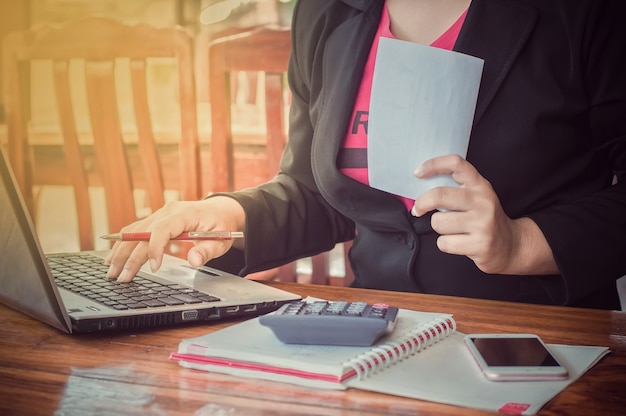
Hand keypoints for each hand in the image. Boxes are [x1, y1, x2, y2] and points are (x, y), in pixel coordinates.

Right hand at [105, 196, 244, 281]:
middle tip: (121, 278)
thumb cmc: (222, 225)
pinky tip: (114, 256)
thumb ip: (207, 250)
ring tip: (111, 270)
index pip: (162, 229)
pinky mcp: (156, 220)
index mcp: (183, 213)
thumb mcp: (222, 239)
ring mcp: (160, 214)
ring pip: (133, 232)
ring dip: (121, 251)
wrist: (222, 211)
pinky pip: (135, 230)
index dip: (154, 248)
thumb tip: (193, 261)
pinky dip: (124, 244)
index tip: (153, 267)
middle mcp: (167, 211)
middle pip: (141, 233)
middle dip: (129, 257)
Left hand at [411, 155, 557, 274]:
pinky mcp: (480, 244)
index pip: (456, 164)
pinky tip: (458, 242)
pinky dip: (445, 244)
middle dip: (422, 203)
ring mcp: (482, 223)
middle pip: (439, 196)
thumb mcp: (476, 198)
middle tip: (418, 209)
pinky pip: (444, 242)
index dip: (433, 164)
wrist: (511, 245)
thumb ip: (456, 190)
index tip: (418, 173)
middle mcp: (483, 202)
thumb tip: (421, 188)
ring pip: (438, 222)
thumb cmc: (485, 219)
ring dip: (439, 227)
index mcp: (480, 185)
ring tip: (451, 229)